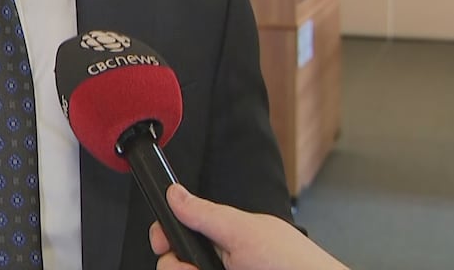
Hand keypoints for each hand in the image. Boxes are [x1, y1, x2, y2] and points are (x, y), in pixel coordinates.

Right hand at [148, 184, 348, 269]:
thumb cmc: (292, 263)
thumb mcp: (244, 232)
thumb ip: (207, 214)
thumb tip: (175, 191)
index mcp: (223, 235)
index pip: (180, 231)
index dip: (165, 235)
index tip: (162, 242)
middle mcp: (218, 260)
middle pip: (174, 260)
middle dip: (175, 263)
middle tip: (192, 267)